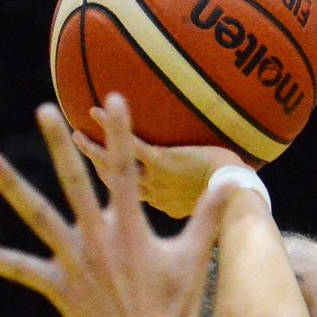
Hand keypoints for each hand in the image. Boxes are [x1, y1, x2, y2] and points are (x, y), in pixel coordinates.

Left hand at [0, 95, 221, 316]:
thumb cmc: (177, 310)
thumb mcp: (194, 259)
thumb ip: (208, 218)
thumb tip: (233, 187)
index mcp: (132, 230)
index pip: (125, 171)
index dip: (120, 134)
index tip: (112, 101)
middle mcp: (99, 239)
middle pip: (74, 181)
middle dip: (60, 144)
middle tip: (44, 110)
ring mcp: (75, 262)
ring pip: (37, 215)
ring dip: (11, 185)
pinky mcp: (59, 287)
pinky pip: (17, 268)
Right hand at [73, 118, 245, 219]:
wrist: (242, 199)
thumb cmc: (237, 200)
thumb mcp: (213, 201)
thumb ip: (205, 199)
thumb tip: (210, 186)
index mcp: (165, 205)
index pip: (133, 198)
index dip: (116, 190)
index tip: (105, 179)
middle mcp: (155, 196)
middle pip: (115, 183)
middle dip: (94, 171)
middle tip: (75, 156)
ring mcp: (156, 179)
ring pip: (114, 165)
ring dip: (92, 150)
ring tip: (73, 135)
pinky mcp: (162, 163)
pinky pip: (129, 142)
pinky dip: (110, 126)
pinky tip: (93, 110)